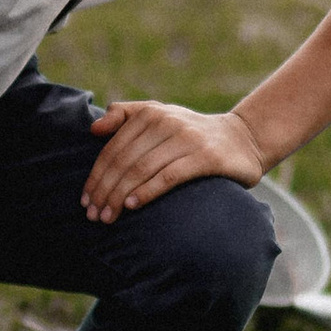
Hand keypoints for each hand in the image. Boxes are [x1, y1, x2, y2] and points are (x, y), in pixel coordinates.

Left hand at [80, 99, 266, 224]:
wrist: (244, 139)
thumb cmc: (192, 135)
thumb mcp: (160, 116)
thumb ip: (126, 116)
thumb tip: (93, 129)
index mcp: (150, 113)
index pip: (113, 149)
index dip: (96, 176)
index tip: (86, 201)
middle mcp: (166, 122)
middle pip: (124, 161)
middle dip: (104, 190)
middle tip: (94, 215)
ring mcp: (187, 138)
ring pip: (142, 169)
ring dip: (120, 196)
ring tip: (108, 216)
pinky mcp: (205, 157)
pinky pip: (169, 176)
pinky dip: (147, 191)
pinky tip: (132, 205)